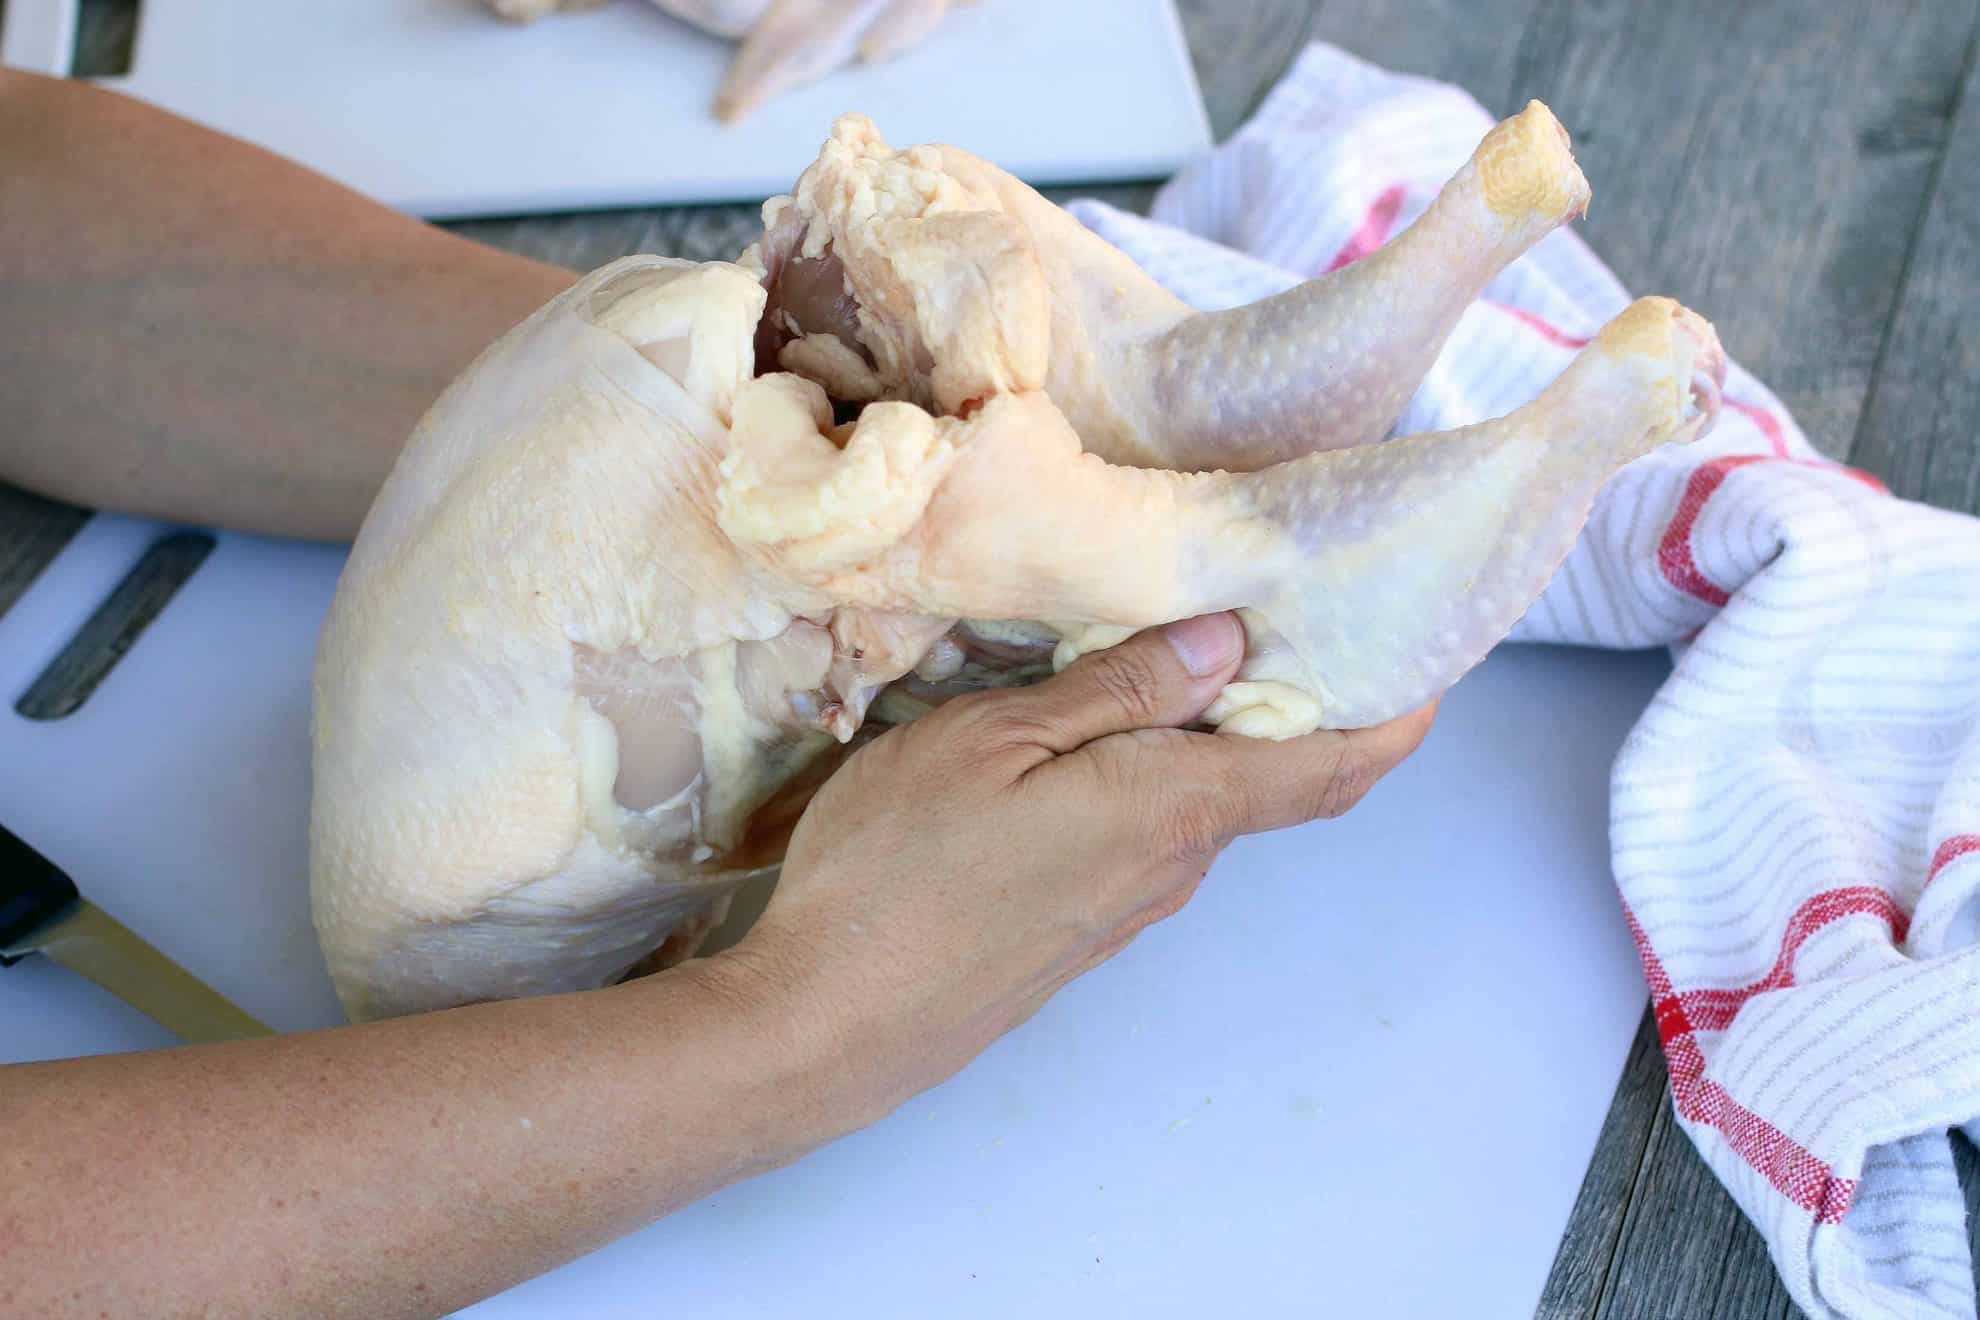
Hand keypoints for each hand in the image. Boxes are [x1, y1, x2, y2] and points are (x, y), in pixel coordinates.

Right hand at [716, 611, 1436, 1122]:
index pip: (1327, 767)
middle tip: (1281, 608)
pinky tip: (1100, 737)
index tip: (1426, 658)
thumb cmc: (898, 870)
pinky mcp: (1078, 931)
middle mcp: (1171, 868)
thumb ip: (1116, 694)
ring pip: (1201, 806)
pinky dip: (1159, 777)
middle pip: (1270, 780)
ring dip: (1214, 737)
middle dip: (1295, 700)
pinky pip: (1148, 838)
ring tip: (1176, 649)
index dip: (1393, 715)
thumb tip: (1228, 644)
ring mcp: (1125, 909)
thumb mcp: (995, 742)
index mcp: (1171, 809)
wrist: (828, 1025)